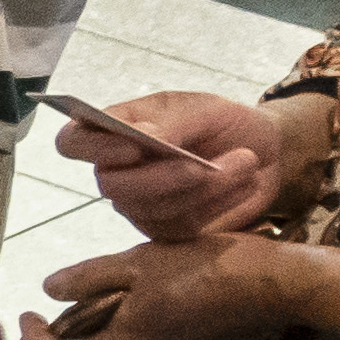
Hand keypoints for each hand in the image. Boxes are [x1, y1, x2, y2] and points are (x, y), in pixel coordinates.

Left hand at [20, 229, 315, 339]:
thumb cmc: (206, 268)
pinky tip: (152, 287)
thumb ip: (91, 279)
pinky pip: (149, 339)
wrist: (277, 285)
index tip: (27, 314)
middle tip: (71, 296)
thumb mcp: (140, 262)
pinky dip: (135, 320)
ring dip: (105, 322)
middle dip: (71, 329)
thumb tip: (49, 291)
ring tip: (113, 284)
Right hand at [53, 87, 292, 241]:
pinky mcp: (168, 231)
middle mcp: (117, 172)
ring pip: (153, 208)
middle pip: (111, 185)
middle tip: (200, 167)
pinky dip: (218, 203)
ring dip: (204, 187)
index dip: (92, 148)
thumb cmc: (225, 123)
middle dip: (158, 178)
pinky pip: (183, 227)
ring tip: (245, 161)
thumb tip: (144, 134)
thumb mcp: (204, 108)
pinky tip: (242, 182)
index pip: (72, 142)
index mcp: (113, 131)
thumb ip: (172, 121)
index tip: (134, 145)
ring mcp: (139, 206)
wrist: (267, 152)